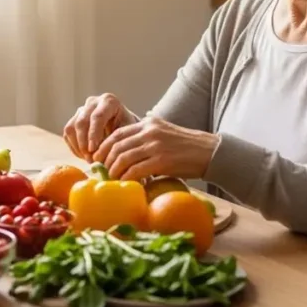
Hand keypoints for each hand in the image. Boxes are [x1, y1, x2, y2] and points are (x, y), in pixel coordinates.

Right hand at [63, 93, 137, 161]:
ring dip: (78, 146)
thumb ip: (116, 142)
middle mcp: (92, 102)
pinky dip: (74, 147)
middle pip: (82, 122)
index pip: (97, 116)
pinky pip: (68, 134)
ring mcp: (81, 110)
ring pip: (71, 128)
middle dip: (84, 143)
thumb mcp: (127, 134)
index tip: (93, 150)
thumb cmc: (128, 131)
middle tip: (90, 159)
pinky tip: (85, 156)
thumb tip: (102, 159)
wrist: (123, 127)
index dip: (93, 134)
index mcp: (109, 101)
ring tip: (89, 159)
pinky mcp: (74, 120)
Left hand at [93, 115, 218, 180]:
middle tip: (101, 171)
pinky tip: (126, 182)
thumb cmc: (185, 147)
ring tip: (112, 179)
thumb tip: (124, 151)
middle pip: (117, 146)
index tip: (97, 157)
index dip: (104, 146)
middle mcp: (150, 132)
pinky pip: (136, 170)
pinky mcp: (162, 161)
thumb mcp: (163, 134)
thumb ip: (145, 137)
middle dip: (105, 160)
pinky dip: (127, 178)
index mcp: (148, 124)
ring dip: (114, 171)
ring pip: (124, 158)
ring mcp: (155, 146)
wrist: (208, 152)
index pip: (118, 133)